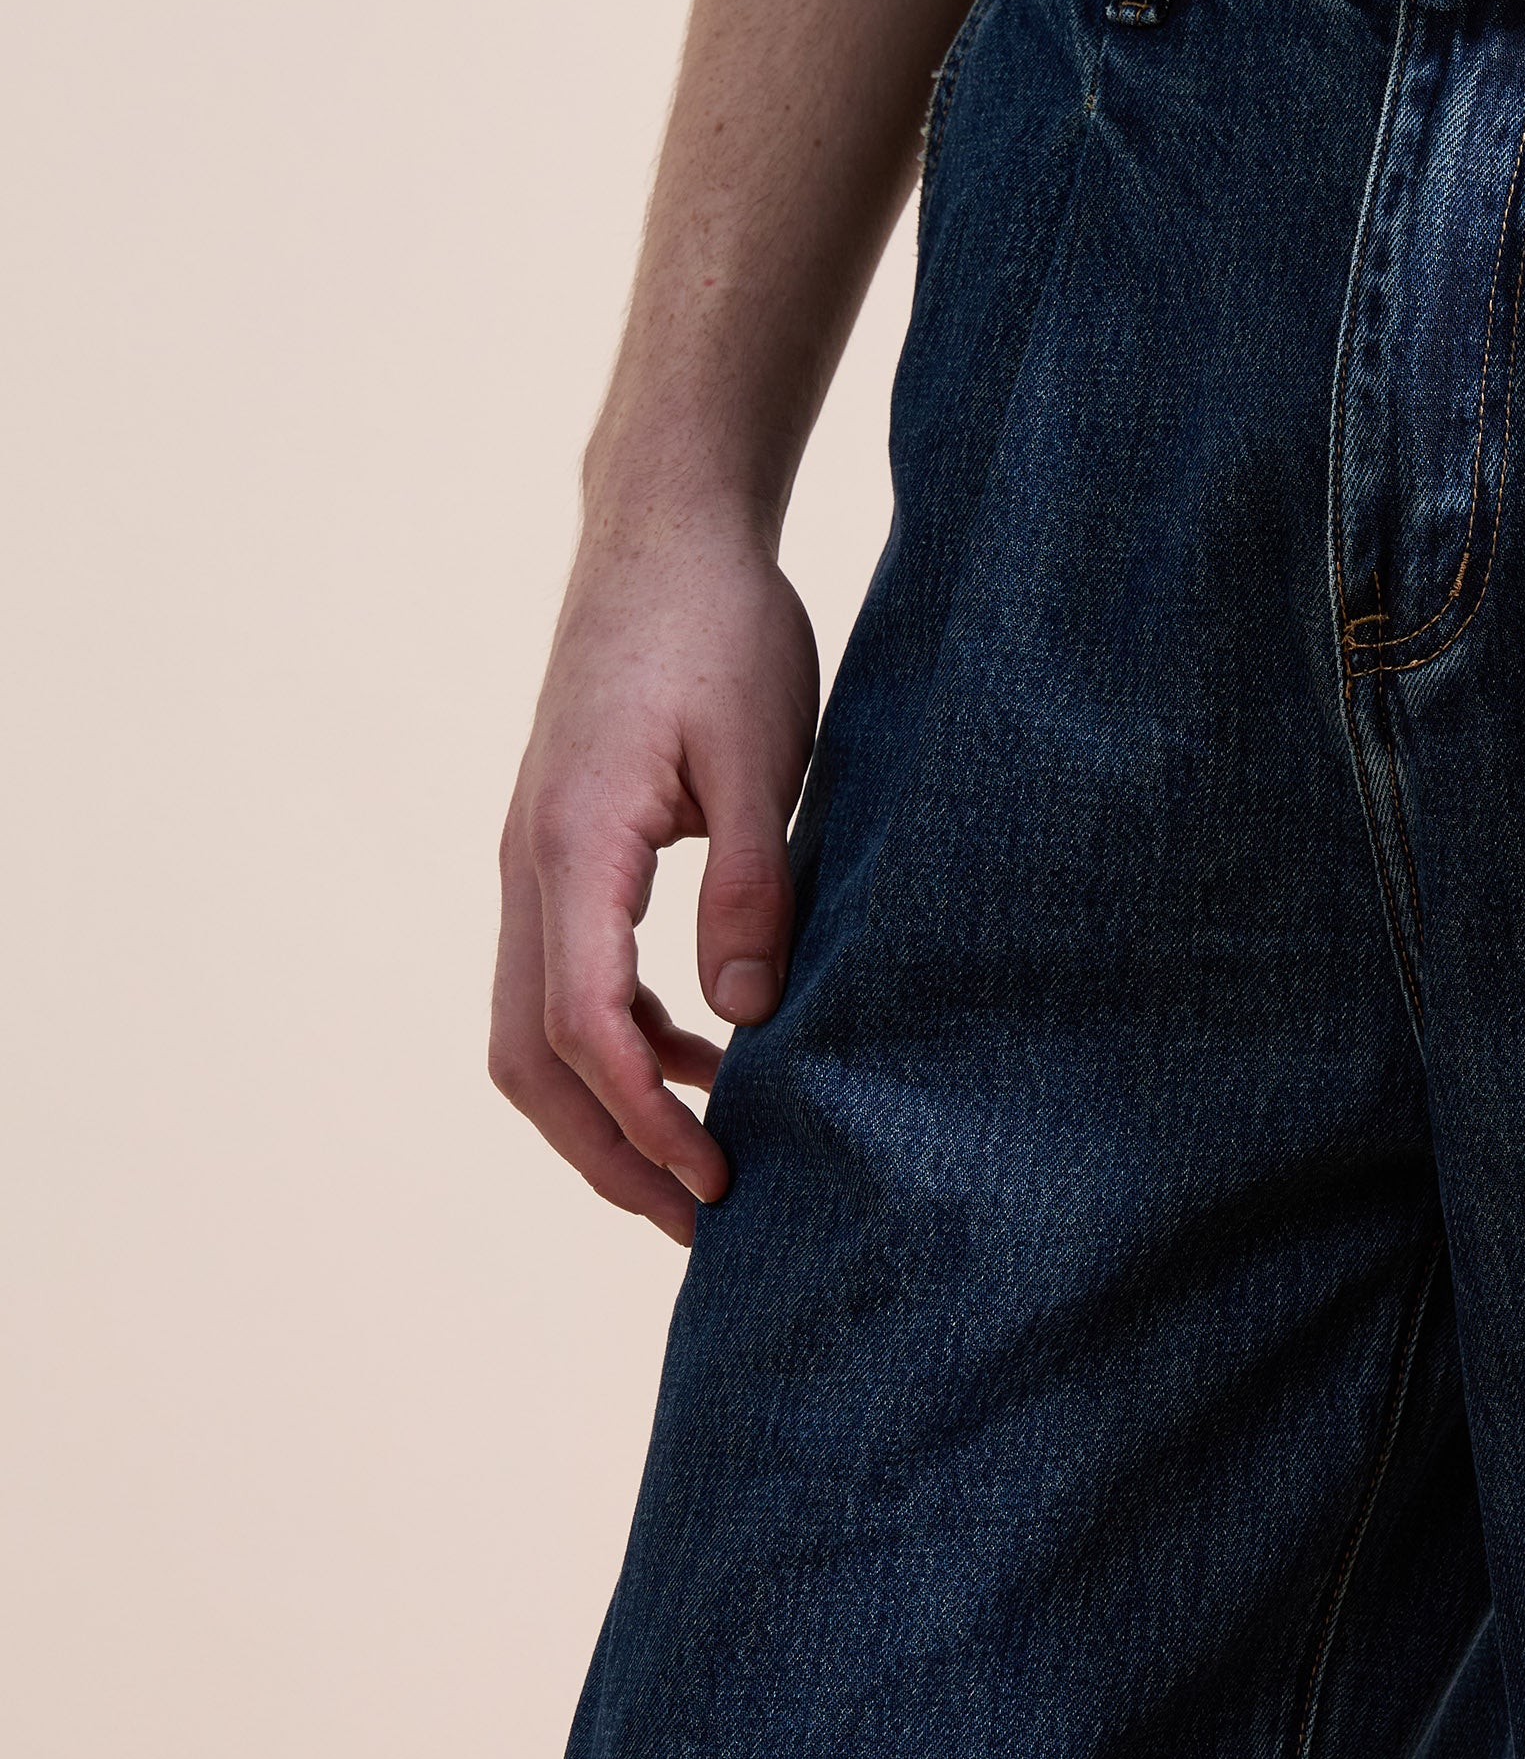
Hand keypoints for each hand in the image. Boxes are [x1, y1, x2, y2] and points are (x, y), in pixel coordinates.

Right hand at [490, 521, 819, 1244]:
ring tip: (702, 1168)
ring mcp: (532, 860)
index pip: (582, 1026)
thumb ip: (751, 885)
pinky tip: (705, 1055)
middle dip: (605, 1152)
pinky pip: (563, 978)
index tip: (717, 1183)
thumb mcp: (764, 753)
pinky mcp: (560, 852)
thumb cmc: (722, 629)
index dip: (642, 1121)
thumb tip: (748, 1020)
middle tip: (699, 1221)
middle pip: (529, 1056)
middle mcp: (528, 864)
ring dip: (605, 1108)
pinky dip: (620, 1040)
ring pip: (532, 1027)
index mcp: (572, 846)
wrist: (664, 537)